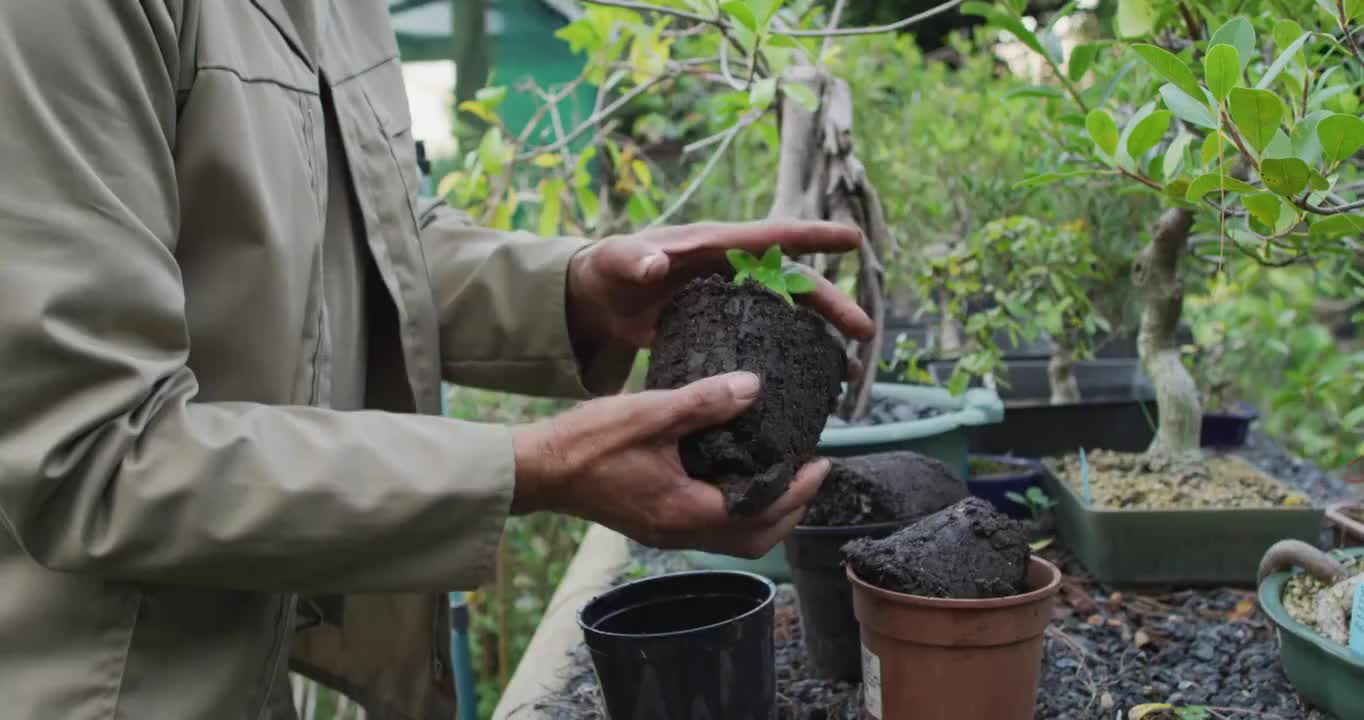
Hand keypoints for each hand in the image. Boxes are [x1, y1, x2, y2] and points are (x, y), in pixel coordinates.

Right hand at [510, 371, 829, 557]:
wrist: (538, 469)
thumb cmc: (588, 443)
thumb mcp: (651, 412)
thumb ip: (704, 401)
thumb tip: (754, 387)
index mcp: (685, 509)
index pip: (760, 512)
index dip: (797, 490)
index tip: (819, 462)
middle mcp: (679, 530)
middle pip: (753, 538)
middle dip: (789, 511)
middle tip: (810, 475)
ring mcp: (664, 531)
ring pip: (732, 537)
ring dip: (764, 514)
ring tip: (781, 476)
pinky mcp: (652, 522)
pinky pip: (708, 527)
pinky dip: (734, 510)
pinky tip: (734, 477)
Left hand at [566, 221, 875, 350]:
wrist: (596, 300)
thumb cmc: (606, 269)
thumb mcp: (615, 260)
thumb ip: (632, 258)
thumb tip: (656, 263)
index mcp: (715, 245)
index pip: (772, 237)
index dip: (813, 237)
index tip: (854, 240)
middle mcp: (733, 270)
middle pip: (793, 284)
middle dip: (831, 305)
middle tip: (864, 333)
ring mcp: (731, 301)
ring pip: (787, 317)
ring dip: (819, 340)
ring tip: (848, 371)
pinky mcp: (723, 329)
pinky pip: (765, 341)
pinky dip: (789, 360)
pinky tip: (808, 385)